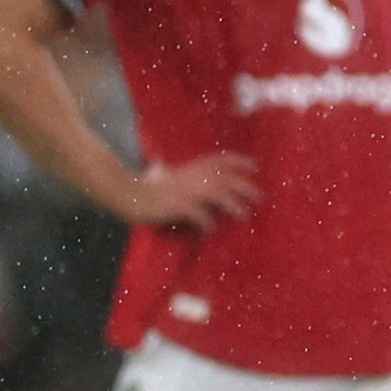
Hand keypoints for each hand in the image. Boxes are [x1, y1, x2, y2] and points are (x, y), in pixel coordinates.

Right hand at [120, 151, 260, 230]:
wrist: (128, 193)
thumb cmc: (149, 186)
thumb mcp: (170, 174)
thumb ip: (186, 174)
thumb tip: (197, 176)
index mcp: (193, 167)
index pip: (222, 159)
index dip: (240, 161)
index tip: (255, 166)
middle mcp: (194, 176)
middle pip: (228, 179)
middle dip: (246, 188)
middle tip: (261, 198)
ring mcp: (188, 190)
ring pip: (220, 195)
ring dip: (234, 206)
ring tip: (244, 216)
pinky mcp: (180, 205)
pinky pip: (200, 215)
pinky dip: (208, 223)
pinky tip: (210, 231)